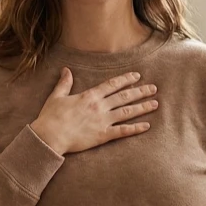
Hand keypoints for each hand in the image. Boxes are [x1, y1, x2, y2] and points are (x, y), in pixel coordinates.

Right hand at [29, 69, 158, 154]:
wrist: (49, 136)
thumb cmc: (50, 117)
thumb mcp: (56, 96)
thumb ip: (64, 83)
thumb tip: (66, 70)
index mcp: (89, 96)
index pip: (112, 85)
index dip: (126, 79)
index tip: (137, 76)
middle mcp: (99, 106)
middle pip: (124, 97)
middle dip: (140, 91)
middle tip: (153, 88)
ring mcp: (102, 121)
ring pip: (127, 112)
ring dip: (142, 107)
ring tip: (155, 103)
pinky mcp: (102, 135)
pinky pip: (123, 131)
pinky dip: (135, 128)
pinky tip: (146, 126)